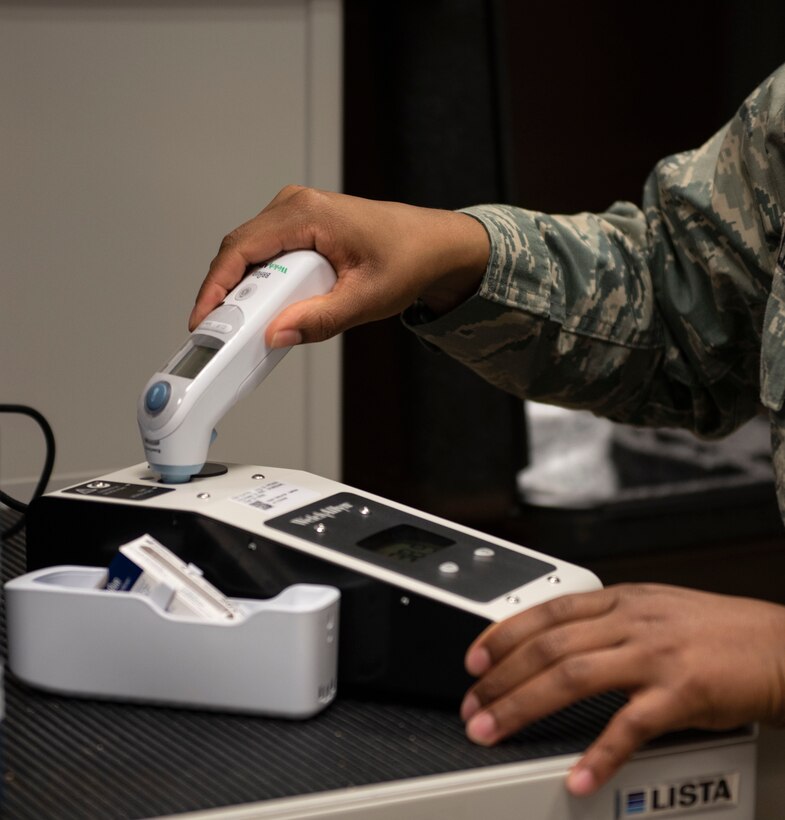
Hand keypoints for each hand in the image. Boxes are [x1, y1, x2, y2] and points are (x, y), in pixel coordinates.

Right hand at [189, 186, 489, 345]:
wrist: (433, 245)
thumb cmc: (408, 259)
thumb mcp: (365, 298)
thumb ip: (320, 319)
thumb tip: (276, 334)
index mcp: (307, 213)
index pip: (241, 249)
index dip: (215, 286)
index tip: (202, 318)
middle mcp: (295, 205)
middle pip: (239, 251)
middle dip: (225, 293)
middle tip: (222, 333)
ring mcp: (296, 213)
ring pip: (250, 254)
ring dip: (244, 289)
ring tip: (245, 325)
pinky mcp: (300, 227)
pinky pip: (266, 254)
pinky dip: (261, 282)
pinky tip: (268, 307)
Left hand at [461, 583, 784, 795]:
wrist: (781, 646)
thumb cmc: (720, 632)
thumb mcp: (656, 610)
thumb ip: (609, 622)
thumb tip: (559, 639)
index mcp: (622, 601)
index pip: (547, 612)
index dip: (504, 634)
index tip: (474, 659)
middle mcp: (631, 622)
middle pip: (548, 646)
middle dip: (501, 678)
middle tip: (472, 706)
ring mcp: (655, 655)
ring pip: (572, 677)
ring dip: (525, 707)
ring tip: (494, 731)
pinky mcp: (682, 693)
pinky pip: (629, 727)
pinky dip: (598, 755)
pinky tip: (576, 777)